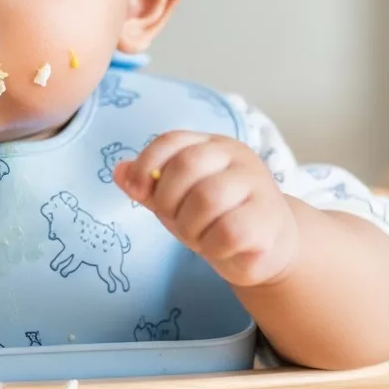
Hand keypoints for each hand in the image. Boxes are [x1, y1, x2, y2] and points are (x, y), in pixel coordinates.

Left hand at [115, 132, 298, 287]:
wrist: (268, 248)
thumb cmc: (218, 218)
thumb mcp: (178, 200)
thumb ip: (150, 186)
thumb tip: (118, 171)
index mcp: (213, 145)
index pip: (172, 140)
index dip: (147, 164)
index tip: (138, 191)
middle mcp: (238, 157)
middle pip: (187, 165)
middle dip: (169, 200)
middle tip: (176, 220)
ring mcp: (258, 185)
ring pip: (207, 198)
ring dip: (191, 227)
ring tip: (199, 236)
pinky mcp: (269, 219)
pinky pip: (229, 231)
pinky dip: (213, 246)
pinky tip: (219, 247)